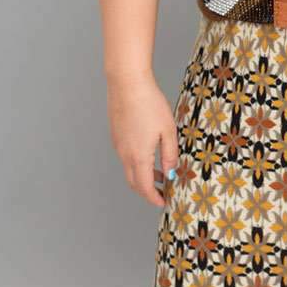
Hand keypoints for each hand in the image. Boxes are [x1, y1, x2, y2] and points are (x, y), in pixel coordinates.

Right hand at [106, 71, 179, 208]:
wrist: (127, 83)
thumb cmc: (149, 104)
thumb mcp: (168, 131)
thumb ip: (169, 155)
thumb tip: (170, 174)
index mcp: (139, 156)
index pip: (144, 187)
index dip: (154, 198)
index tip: (163, 202)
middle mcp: (125, 154)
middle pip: (134, 182)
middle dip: (147, 191)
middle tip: (161, 192)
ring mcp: (118, 145)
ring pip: (129, 169)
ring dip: (142, 176)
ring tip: (158, 174)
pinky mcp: (116, 135)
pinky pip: (125, 157)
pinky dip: (136, 164)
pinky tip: (148, 155)